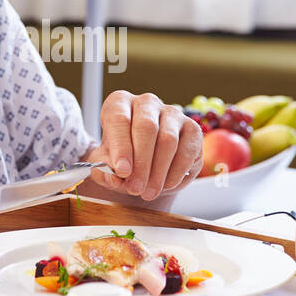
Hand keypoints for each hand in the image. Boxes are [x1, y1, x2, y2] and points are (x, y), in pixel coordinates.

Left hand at [83, 91, 203, 202]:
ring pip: (168, 140)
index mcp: (120, 103)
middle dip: (141, 163)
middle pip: (146, 127)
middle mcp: (147, 103)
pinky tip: (166, 185)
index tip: (122, 171)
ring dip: (158, 171)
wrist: (145, 165)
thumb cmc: (122, 158)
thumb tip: (114, 177)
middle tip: (135, 188)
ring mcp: (173, 113)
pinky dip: (176, 172)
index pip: (119, 118)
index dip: (121, 146)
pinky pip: (187, 151)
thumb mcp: (104, 164)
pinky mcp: (193, 129)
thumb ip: (103, 170)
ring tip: (148, 192)